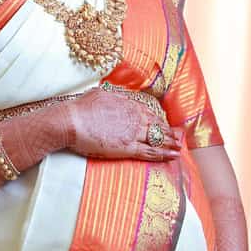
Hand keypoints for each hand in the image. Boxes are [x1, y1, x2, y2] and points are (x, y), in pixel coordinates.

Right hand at [57, 88, 182, 161]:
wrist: (72, 121)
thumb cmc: (81, 108)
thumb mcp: (100, 94)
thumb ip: (113, 95)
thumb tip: (116, 94)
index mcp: (128, 104)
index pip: (149, 113)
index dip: (158, 120)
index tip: (164, 124)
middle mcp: (134, 117)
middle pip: (157, 125)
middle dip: (169, 132)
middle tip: (178, 138)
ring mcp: (132, 133)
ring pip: (157, 139)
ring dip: (170, 144)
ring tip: (178, 148)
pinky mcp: (127, 147)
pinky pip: (150, 151)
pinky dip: (163, 154)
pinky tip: (172, 156)